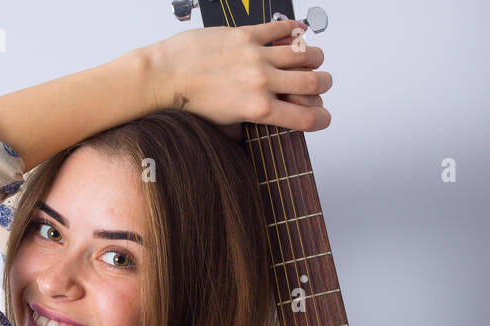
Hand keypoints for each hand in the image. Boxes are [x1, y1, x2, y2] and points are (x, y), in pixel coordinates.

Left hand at [144, 18, 331, 133]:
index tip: (324, 118)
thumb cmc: (188, 103)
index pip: (308, 117)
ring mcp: (256, 56)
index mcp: (259, 109)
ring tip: (311, 59)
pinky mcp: (245, 34)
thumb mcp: (223, 128)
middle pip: (315, 82)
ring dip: (314, 57)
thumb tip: (258, 133)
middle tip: (322, 84)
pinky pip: (280, 28)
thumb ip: (247, 130)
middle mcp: (262, 82)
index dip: (323, 120)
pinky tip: (297, 32)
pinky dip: (294, 29)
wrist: (165, 77)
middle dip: (324, 85)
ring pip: (304, 52)